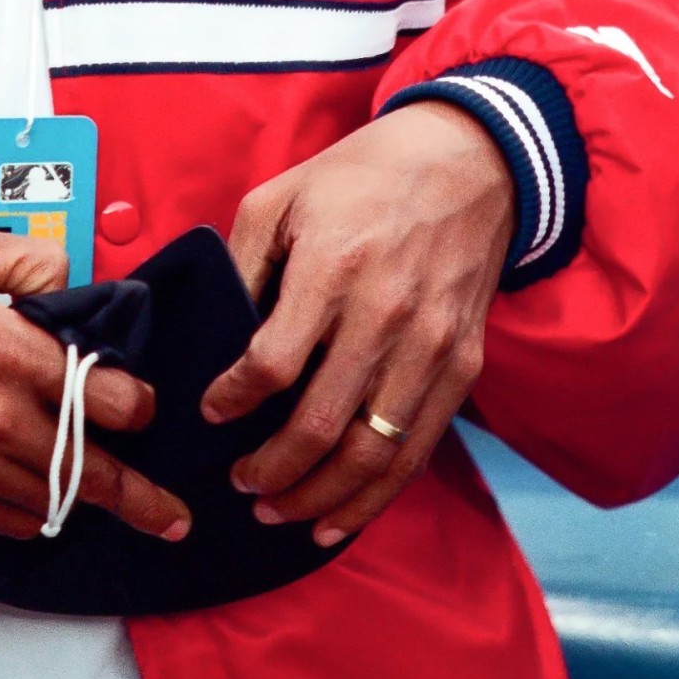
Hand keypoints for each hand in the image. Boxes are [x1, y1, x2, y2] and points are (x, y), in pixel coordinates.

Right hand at [0, 224, 190, 544]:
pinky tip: (48, 506)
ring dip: (92, 509)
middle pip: (88, 470)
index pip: (102, 398)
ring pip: (51, 503)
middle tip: (172, 513)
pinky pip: (4, 523)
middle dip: (140, 494)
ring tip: (129, 516)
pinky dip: (34, 517)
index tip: (140, 405)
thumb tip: (72, 287)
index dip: (135, 405)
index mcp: (4, 352)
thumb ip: (29, 262)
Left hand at [200, 102, 514, 547]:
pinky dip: (376, 495)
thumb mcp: (281, 195)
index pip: (272, 364)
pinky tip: (339, 516)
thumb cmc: (361, 177)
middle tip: (239, 484)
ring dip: (320, 497)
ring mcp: (431, 345)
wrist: (466, 163)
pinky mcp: (463, 365)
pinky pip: (417, 449)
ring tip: (279, 512)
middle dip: (271, 469)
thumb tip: (215, 335)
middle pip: (320, 424)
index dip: (232, 401)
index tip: (212, 414)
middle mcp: (386, 314)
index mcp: (333, 266)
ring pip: (372, 453)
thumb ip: (242, 263)